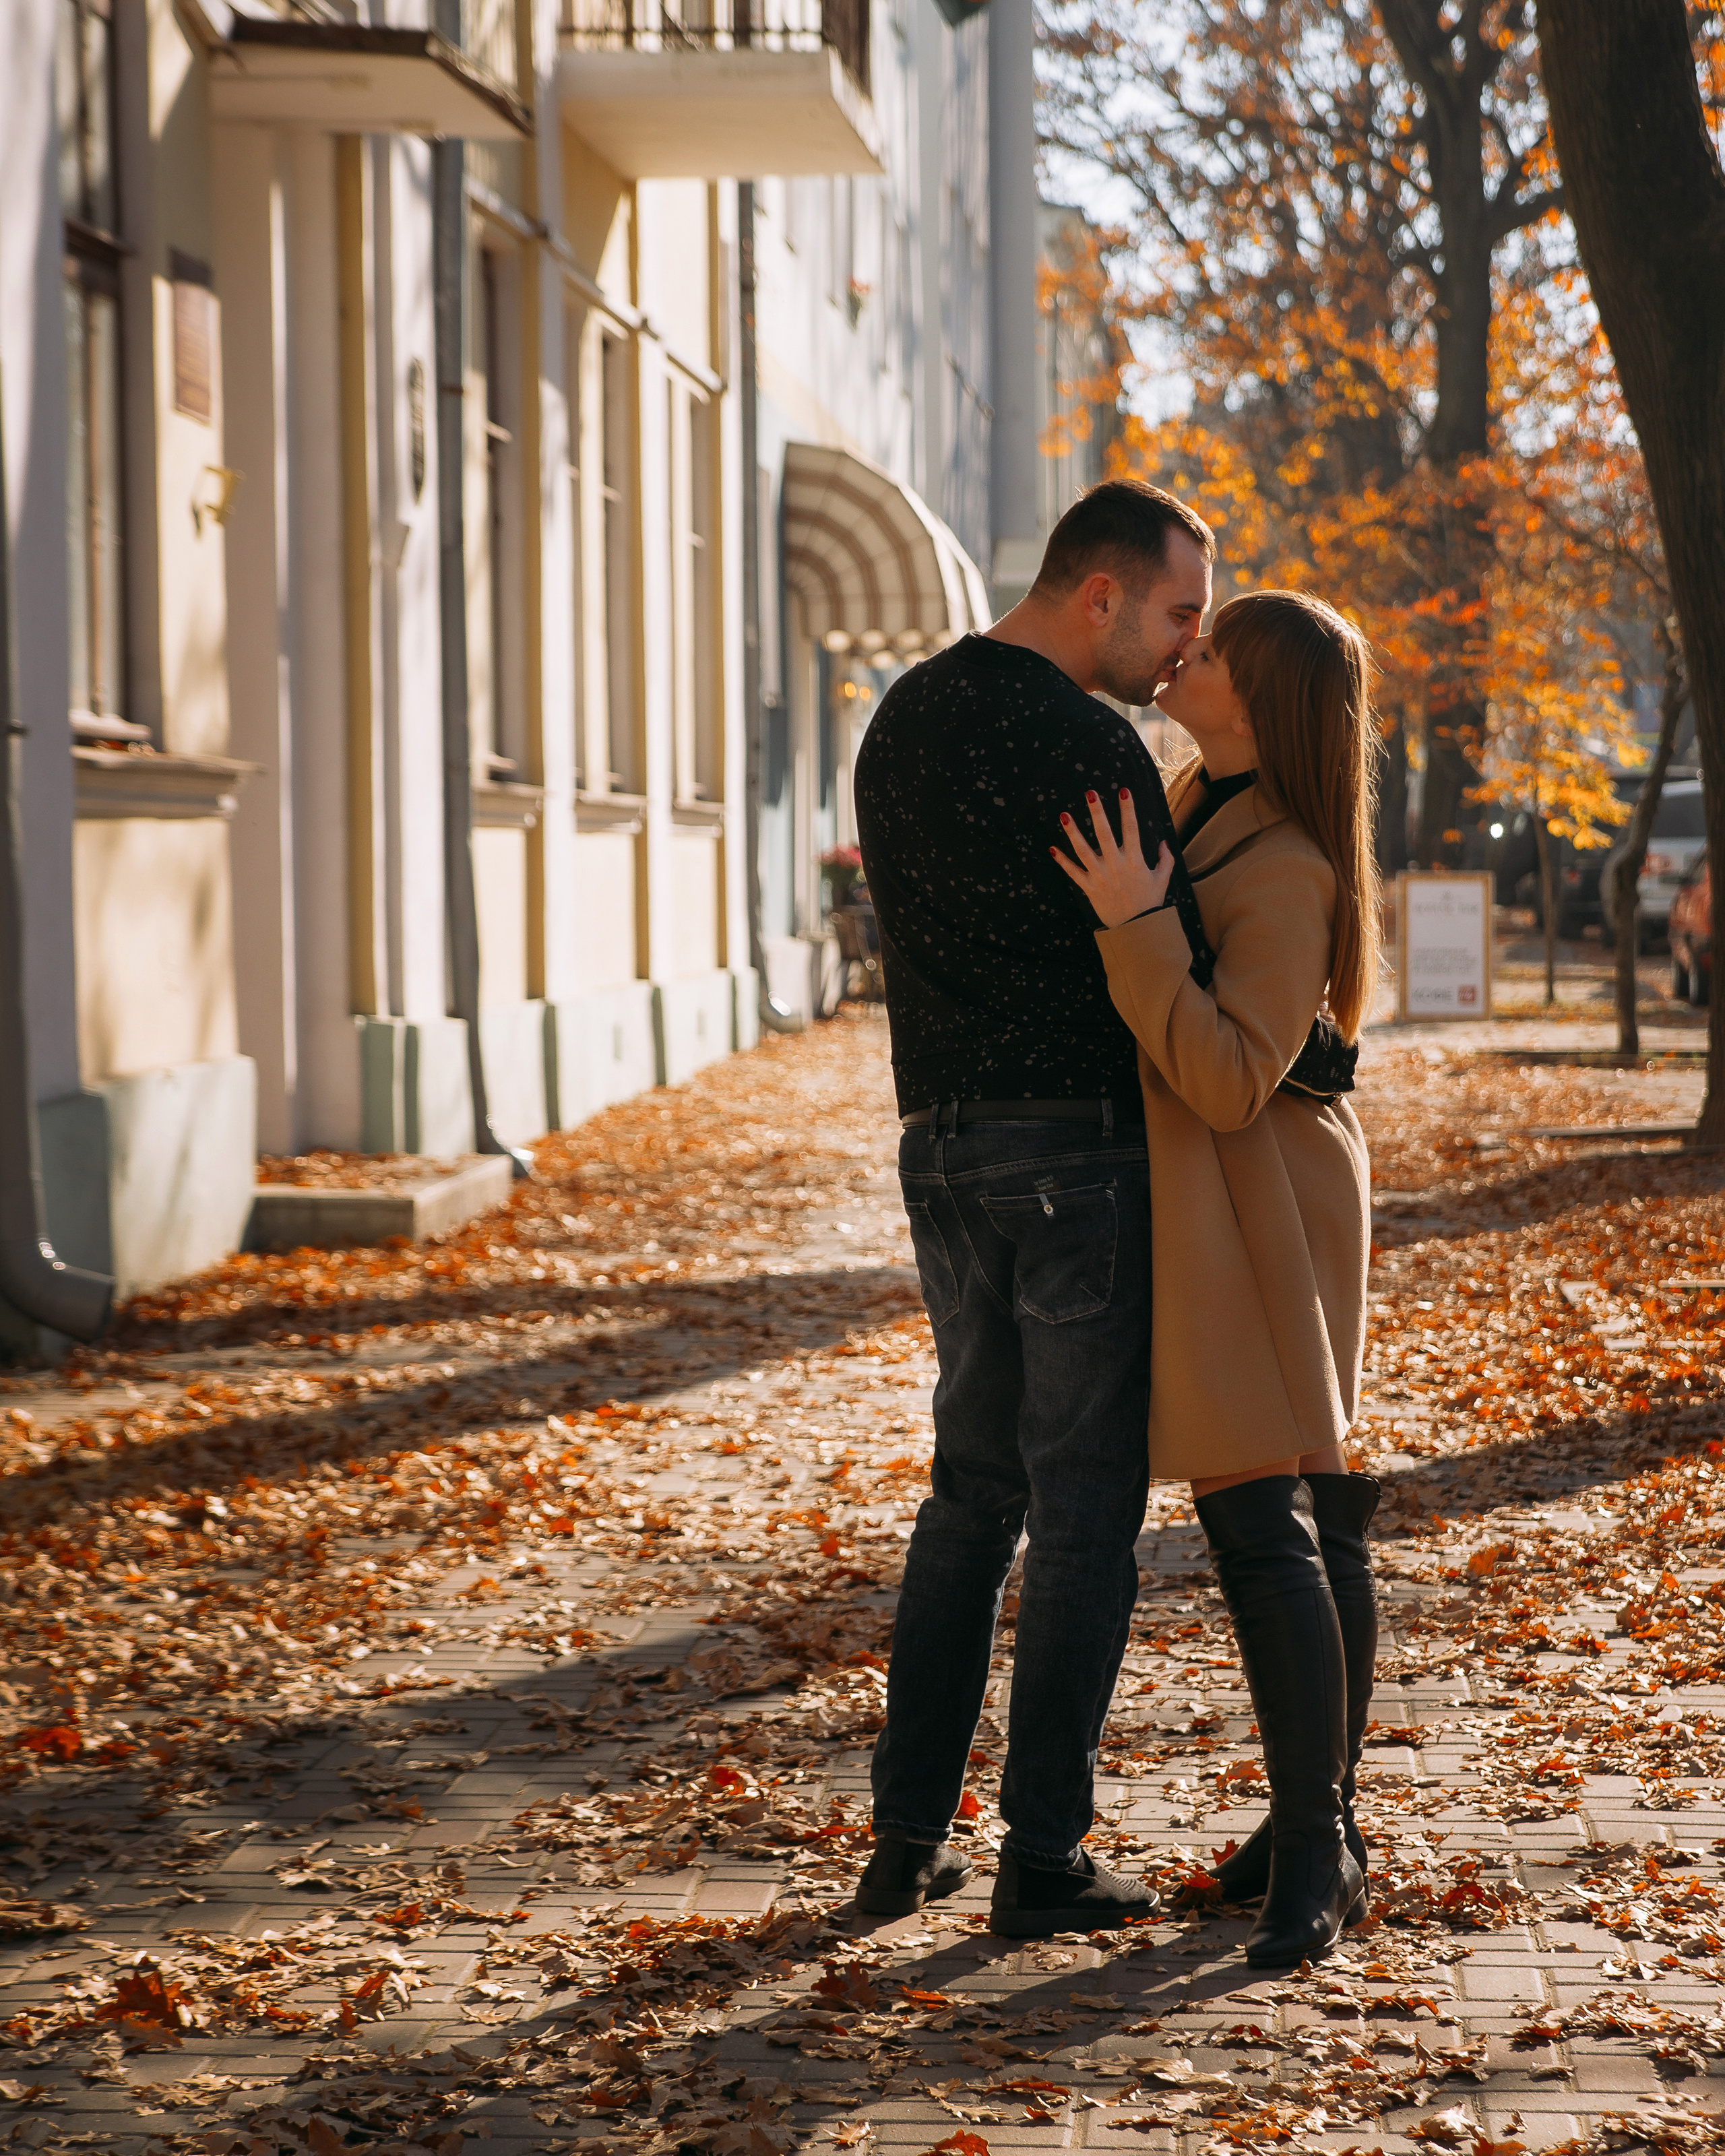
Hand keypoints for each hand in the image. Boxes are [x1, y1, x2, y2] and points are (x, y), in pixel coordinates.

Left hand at [1052, 789, 1175, 928]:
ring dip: (1073, 832)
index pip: (1131, 829)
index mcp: (1135, 861)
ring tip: (1063, 815)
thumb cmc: (1150, 902)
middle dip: (1097, 812)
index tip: (1123, 791)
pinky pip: (1073, 873)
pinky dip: (1062, 861)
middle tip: (1090, 793)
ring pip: (1083, 850)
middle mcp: (1116, 866)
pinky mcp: (1089, 888)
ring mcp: (1100, 876)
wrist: (1136, 928)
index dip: (1128, 809)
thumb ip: (1165, 859)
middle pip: (1104, 834)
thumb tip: (1163, 841)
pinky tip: (1052, 848)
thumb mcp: (1163, 879)